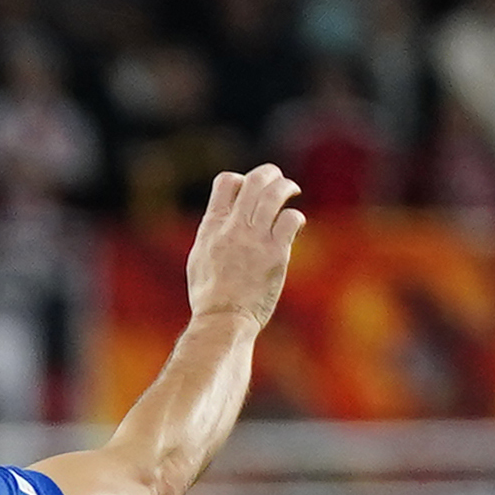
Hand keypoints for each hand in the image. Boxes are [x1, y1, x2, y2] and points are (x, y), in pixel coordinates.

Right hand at [184, 164, 305, 329]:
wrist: (223, 320)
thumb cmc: (209, 296)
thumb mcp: (198, 259)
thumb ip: (212, 234)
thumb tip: (225, 217)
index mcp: (211, 228)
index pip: (226, 182)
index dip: (240, 180)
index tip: (246, 192)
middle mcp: (232, 228)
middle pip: (254, 180)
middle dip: (269, 174)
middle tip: (277, 179)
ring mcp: (255, 239)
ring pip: (275, 194)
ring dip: (286, 187)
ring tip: (292, 190)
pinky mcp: (276, 252)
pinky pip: (291, 219)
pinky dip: (295, 217)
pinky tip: (295, 225)